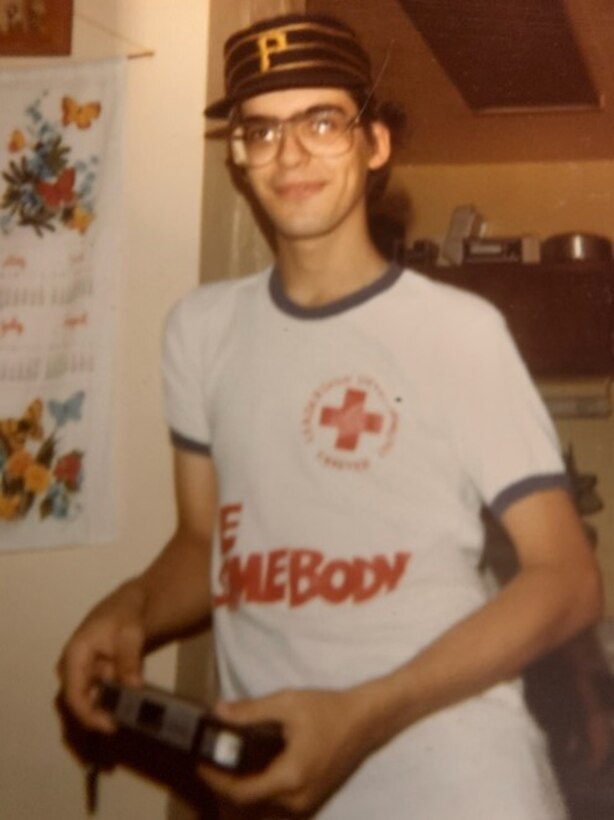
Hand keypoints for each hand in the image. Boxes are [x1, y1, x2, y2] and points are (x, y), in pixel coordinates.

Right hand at [56, 582, 146, 732]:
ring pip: (87, 702)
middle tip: (122, 726)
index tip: (110, 727)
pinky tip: (129, 708)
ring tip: (128, 718)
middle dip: (96, 717)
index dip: (89, 715)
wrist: (130, 604)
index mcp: (74, 654)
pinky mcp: (92, 678)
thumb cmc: (126, 614)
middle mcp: (72, 668)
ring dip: (105, 711)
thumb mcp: (131, 632)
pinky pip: (98, 697)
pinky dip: (112, 704)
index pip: (74, 694)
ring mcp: (81, 674)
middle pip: (77, 703)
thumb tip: (133, 686)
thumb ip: (129, 659)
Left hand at [197, 687, 375, 816]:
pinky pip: (276, 805)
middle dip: (224, 790)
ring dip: (241, 795)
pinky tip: (251, 773)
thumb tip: (218, 712)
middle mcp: (297, 799)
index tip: (200, 763)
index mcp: (289, 777)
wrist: (365, 721)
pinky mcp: (311, 800)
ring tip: (225, 769)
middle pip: (248, 806)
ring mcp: (306, 803)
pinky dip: (258, 794)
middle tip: (209, 765)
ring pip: (262, 809)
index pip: (241, 793)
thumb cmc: (328, 709)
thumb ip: (251, 711)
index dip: (215, 781)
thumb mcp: (287, 703)